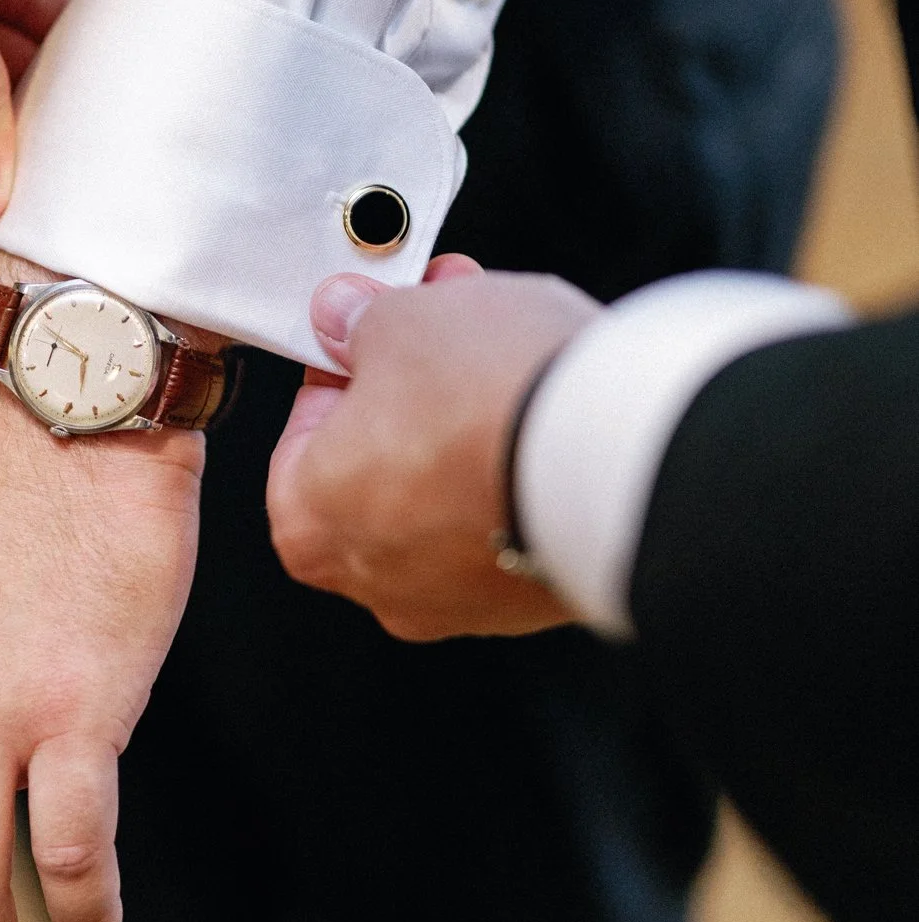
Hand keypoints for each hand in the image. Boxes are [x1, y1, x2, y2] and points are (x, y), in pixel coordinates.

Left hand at [266, 258, 598, 639]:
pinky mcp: (533, 601)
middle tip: (447, 323)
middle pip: (379, 461)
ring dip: (470, 422)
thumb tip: (344, 319)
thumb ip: (358, 321)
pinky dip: (518, 469)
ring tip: (510, 355)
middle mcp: (375, 581)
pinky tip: (546, 413)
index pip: (305, 427)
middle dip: (415, 384)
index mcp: (309, 522)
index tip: (375, 324)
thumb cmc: (489, 400)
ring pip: (448, 491)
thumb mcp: (402, 321)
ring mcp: (460, 602)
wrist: (615, 460)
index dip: (345, 361)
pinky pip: (508, 519)